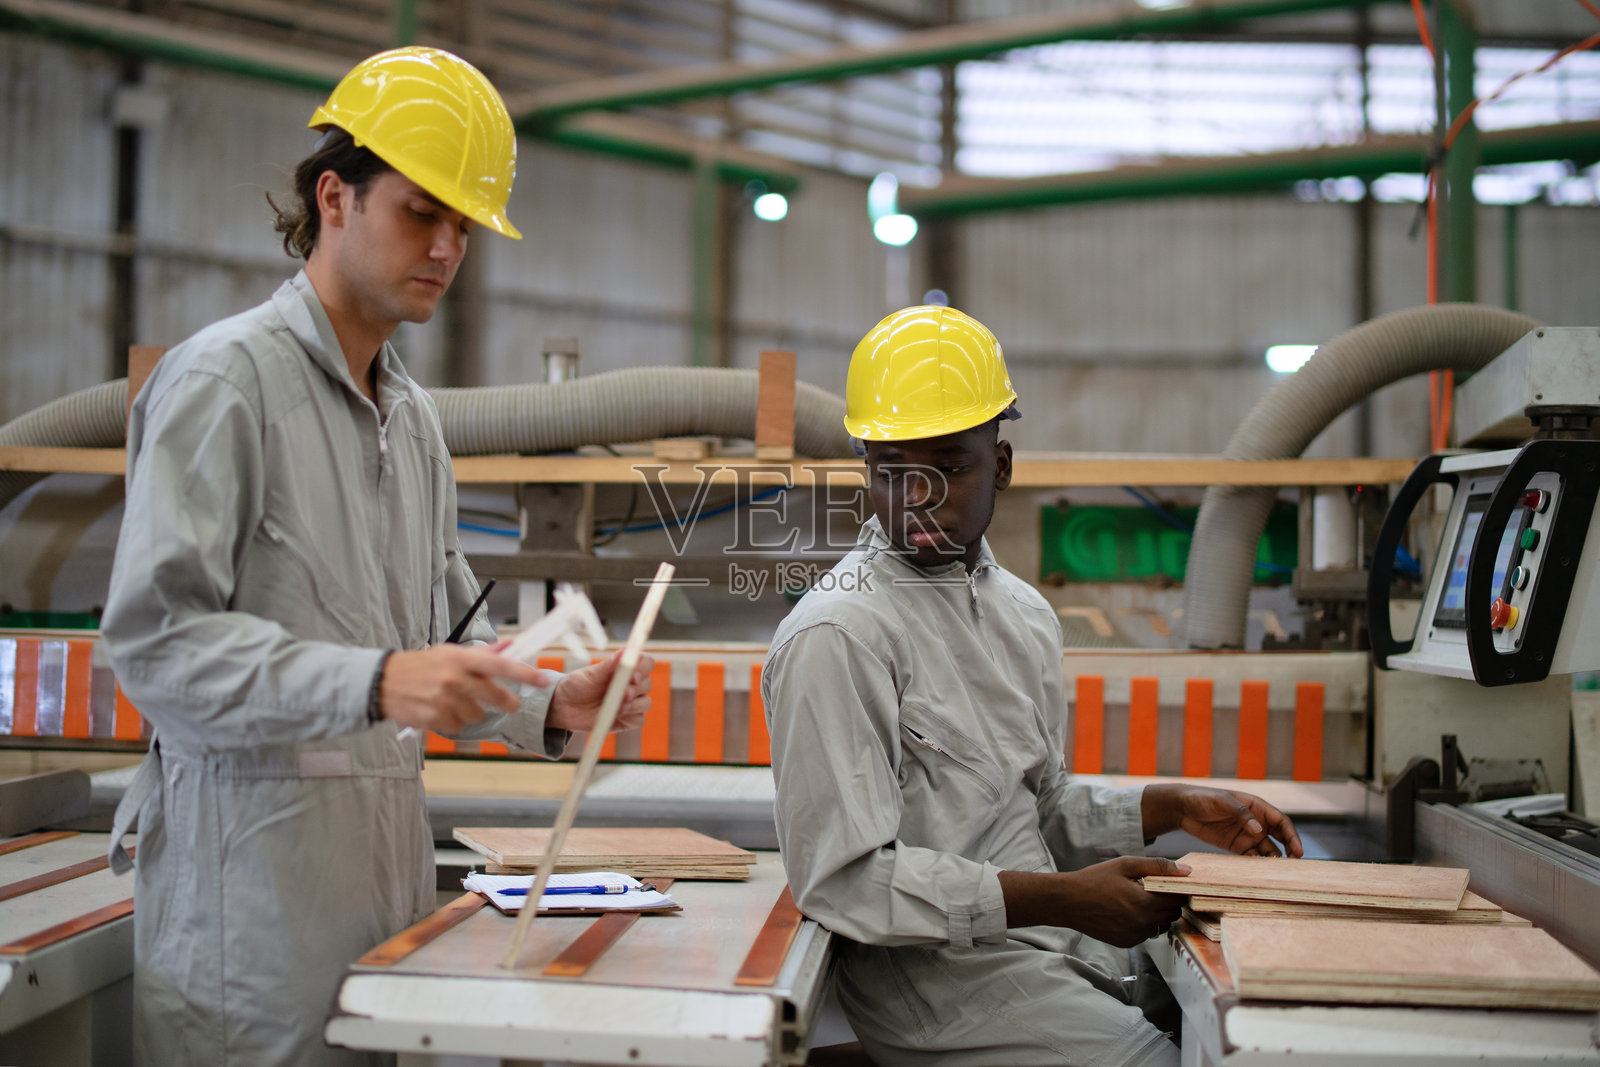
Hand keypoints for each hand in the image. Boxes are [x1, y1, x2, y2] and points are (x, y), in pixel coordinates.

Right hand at [379, 645, 549, 733]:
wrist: (383, 681)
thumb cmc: (422, 665)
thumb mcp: (450, 653)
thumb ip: (482, 654)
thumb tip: (511, 645)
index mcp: (461, 658)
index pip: (501, 665)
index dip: (525, 674)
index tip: (543, 680)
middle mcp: (455, 678)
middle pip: (495, 696)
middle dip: (507, 702)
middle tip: (510, 704)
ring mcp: (445, 699)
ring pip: (477, 714)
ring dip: (472, 711)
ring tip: (454, 701)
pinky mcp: (435, 718)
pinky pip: (458, 726)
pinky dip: (453, 721)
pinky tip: (440, 710)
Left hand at [546, 650, 654, 733]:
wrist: (565, 707)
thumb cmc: (578, 685)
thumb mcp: (590, 674)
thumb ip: (608, 666)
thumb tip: (623, 652)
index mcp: (625, 669)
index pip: (646, 662)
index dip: (643, 667)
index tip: (633, 674)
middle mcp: (631, 684)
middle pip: (647, 684)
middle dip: (636, 689)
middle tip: (624, 693)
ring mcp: (631, 702)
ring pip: (645, 703)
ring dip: (635, 705)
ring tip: (619, 707)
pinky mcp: (627, 719)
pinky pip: (639, 720)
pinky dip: (630, 718)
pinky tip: (617, 716)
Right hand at [999, 857, 1190, 947]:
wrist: (1068, 901)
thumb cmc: (1095, 879)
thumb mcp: (1125, 865)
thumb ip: (1158, 867)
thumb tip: (1186, 871)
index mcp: (1145, 903)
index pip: (1178, 899)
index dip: (1178, 890)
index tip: (1171, 883)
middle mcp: (1143, 924)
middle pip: (1173, 915)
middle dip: (1169, 902)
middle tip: (1155, 890)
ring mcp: (1135, 936)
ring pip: (1161, 926)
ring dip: (1158, 915)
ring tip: (1141, 900)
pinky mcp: (1127, 943)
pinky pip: (1146, 934)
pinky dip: (1144, 924)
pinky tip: (1129, 912)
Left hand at [1141, 784, 1303, 857]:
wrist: (1183, 808)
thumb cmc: (1204, 798)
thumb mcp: (1223, 801)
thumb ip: (1241, 814)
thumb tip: (1260, 830)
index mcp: (1257, 807)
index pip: (1281, 822)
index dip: (1292, 835)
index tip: (1298, 851)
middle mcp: (1256, 823)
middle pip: (1280, 838)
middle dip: (1290, 850)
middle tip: (1295, 865)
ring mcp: (1247, 836)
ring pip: (1267, 850)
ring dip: (1274, 860)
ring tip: (1278, 873)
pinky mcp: (1236, 847)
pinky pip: (1251, 857)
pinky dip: (1257, 865)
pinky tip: (1260, 873)